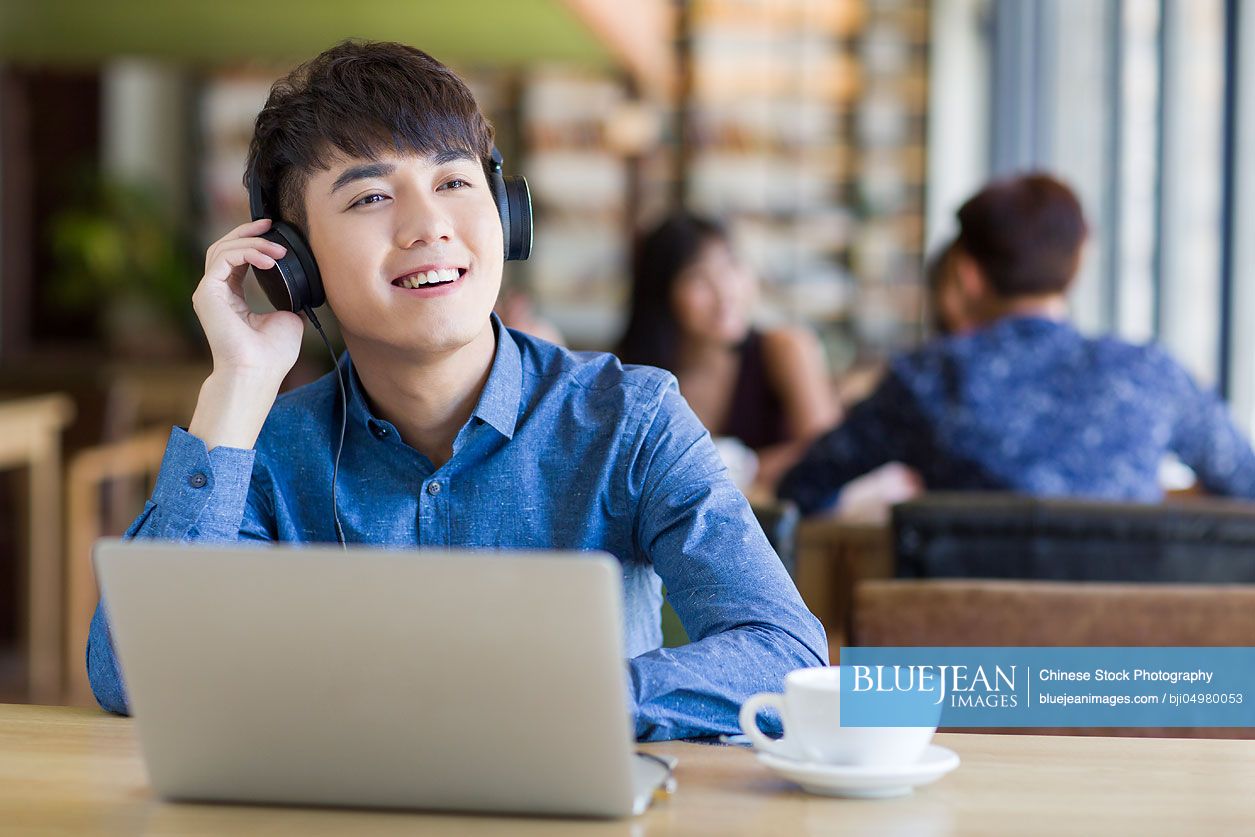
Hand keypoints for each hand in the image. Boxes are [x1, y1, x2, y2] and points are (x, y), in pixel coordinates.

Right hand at [192, 218, 303, 381]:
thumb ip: (289, 299)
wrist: (258, 372)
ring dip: (252, 242)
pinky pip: (225, 259)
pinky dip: (247, 253)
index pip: (236, 258)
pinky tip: (269, 259)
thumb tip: (305, 289)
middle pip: (224, 247)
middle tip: (270, 224)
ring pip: (222, 249)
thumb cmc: (272, 354)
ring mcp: (208, 292)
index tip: (274, 231)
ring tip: (278, 249)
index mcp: (231, 297)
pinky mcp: (207, 293)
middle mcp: (216, 292)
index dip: (253, 241)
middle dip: (248, 232)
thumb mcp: (288, 318)